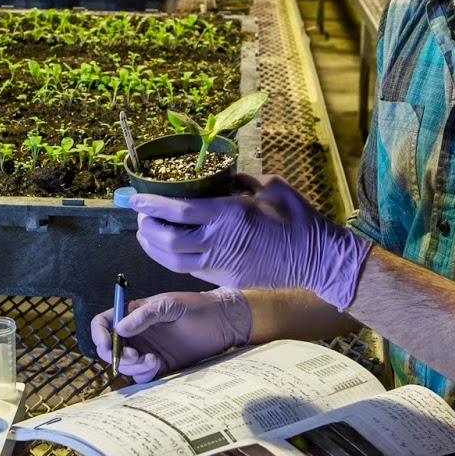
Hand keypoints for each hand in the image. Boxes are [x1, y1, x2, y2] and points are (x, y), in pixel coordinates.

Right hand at [90, 287, 251, 383]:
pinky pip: (142, 375)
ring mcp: (147, 349)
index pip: (104, 323)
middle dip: (117, 356)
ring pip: (126, 365)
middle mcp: (137, 333)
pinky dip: (144, 374)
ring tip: (152, 360)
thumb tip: (119, 329)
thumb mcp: (170, 305)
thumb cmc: (197, 307)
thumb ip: (145, 315)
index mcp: (134, 313)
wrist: (223, 323)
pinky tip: (158, 364)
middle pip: (111, 348)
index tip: (105, 344)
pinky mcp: (159, 365)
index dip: (99, 334)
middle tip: (134, 356)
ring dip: (133, 367)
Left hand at [130, 174, 372, 308]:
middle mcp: (219, 241)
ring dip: (153, 247)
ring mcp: (222, 265)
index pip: (177, 210)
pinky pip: (190, 270)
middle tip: (140, 215)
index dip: (151, 205)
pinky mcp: (227, 279)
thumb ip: (238, 179)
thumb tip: (216, 176)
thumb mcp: (270, 185)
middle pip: (167, 239)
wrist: (318, 258)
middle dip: (145, 227)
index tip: (136, 198)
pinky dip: (172, 259)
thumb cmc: (297, 216)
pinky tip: (168, 248)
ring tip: (146, 233)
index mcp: (229, 214)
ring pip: (173, 261)